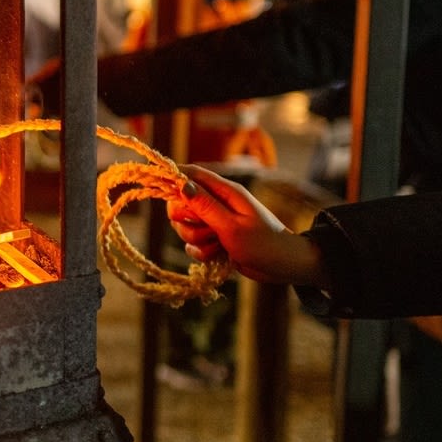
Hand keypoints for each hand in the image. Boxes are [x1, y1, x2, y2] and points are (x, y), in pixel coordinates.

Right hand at [166, 165, 329, 287]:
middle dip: (186, 221)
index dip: (172, 179)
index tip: (158, 190)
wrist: (283, 267)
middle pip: (181, 203)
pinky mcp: (213, 239)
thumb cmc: (263, 244)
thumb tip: (182, 184)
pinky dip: (201, 252)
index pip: (191, 174)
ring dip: (195, 239)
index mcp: (225, 192)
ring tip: (217, 245)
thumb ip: (205, 205)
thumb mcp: (232, 226)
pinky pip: (192, 243)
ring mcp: (215, 222)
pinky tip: (217, 255)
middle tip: (204, 229)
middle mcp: (217, 203)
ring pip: (185, 226)